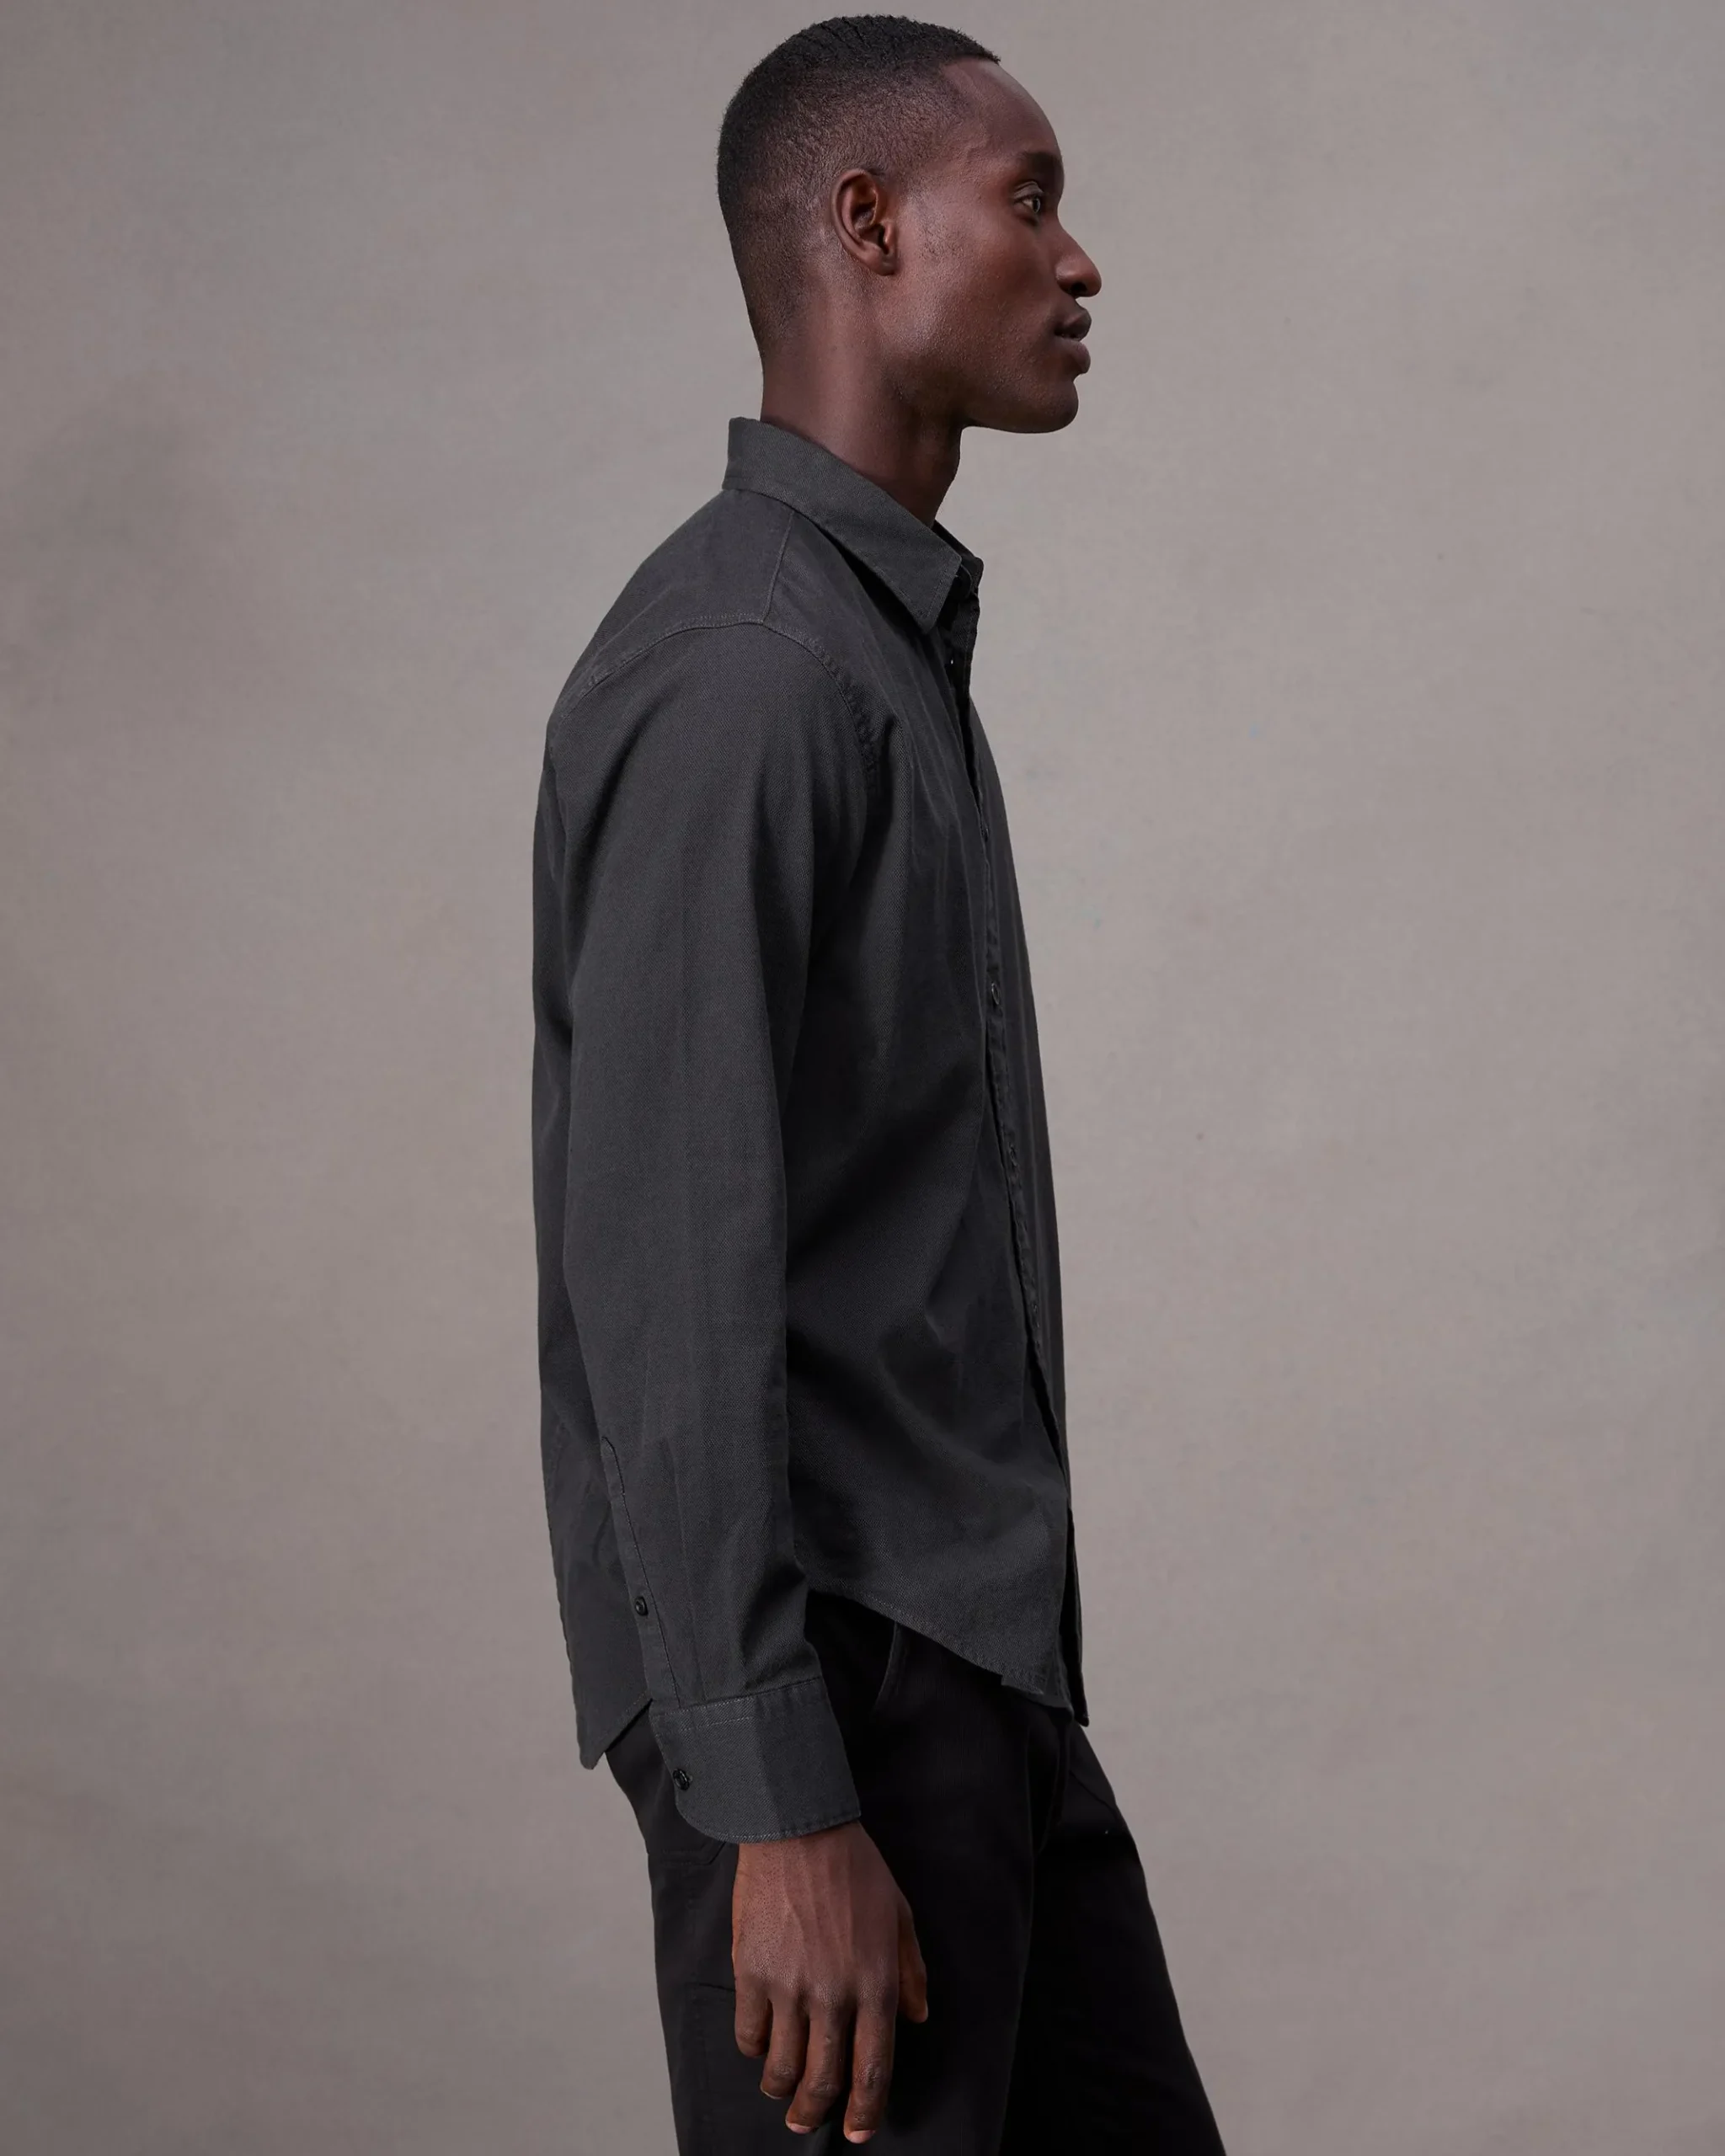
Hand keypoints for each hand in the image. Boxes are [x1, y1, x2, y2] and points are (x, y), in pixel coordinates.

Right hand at [732, 1820, 928, 2142]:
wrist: (798, 1830)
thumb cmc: (854, 1868)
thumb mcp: (899, 1915)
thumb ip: (910, 1971)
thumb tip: (916, 2018)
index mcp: (875, 1984)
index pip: (872, 2069)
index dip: (865, 2110)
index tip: (857, 2131)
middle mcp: (833, 1995)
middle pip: (823, 2080)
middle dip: (815, 2113)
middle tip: (807, 2122)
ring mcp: (789, 1987)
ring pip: (781, 2067)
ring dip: (781, 2089)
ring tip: (780, 2091)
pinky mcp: (751, 1972)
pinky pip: (749, 2033)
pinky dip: (754, 2050)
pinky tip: (760, 2046)